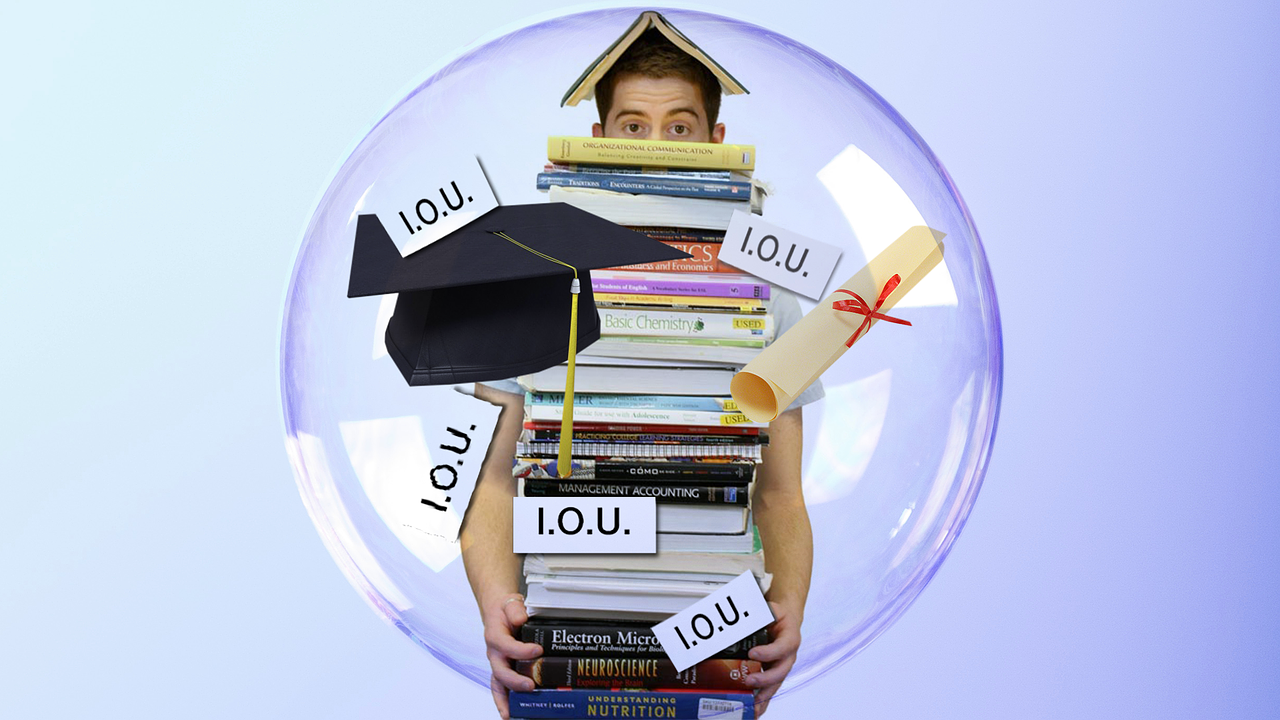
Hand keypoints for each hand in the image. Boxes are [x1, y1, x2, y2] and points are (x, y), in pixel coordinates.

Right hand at [482, 593, 543, 718]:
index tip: (537, 650)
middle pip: (500, 671)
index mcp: (495, 636)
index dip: (521, 650)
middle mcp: (494, 653)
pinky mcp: (503, 670)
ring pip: (498, 684)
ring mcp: (498, 664)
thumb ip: (515, 609)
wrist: (498, 612)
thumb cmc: (506, 610)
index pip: (506, 646)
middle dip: (515, 680)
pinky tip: (509, 713)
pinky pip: (501, 688)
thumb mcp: (511, 603)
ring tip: (511, 713)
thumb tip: (521, 618)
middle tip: (530, 685)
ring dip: (505, 699)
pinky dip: (504, 702)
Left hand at [746, 600, 801, 715]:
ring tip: (752, 705)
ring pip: (775, 684)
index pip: (783, 647)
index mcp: (790, 638)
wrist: (785, 620)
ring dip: (764, 695)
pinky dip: (762, 701)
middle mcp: (788, 656)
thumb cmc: (778, 616)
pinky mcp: (774, 674)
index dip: (769, 652)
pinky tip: (754, 710)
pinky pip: (770, 689)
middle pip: (781, 671)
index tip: (753, 653)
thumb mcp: (771, 609)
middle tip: (749, 680)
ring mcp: (781, 667)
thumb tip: (742, 616)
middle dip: (765, 679)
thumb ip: (761, 612)